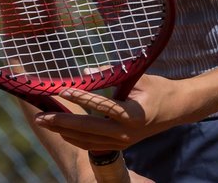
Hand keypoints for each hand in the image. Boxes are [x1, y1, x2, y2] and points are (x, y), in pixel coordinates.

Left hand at [33, 74, 192, 154]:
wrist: (177, 109)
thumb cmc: (158, 89)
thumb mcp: (138, 78)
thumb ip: (111, 75)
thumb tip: (84, 72)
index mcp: (133, 115)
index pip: (102, 107)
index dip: (81, 97)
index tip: (62, 90)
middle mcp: (127, 133)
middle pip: (88, 129)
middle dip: (62, 123)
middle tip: (40, 116)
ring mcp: (123, 142)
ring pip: (87, 140)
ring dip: (63, 131)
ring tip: (44, 121)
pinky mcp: (120, 145)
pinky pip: (93, 144)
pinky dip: (75, 137)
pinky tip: (61, 130)